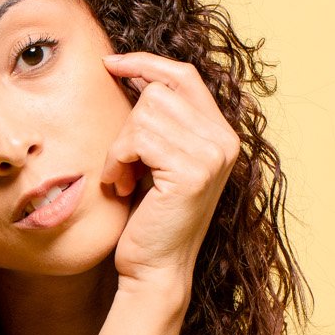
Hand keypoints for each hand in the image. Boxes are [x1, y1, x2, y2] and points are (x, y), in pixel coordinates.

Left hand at [100, 50, 240, 304]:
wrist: (154, 270)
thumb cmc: (149, 218)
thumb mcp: (158, 160)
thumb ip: (161, 121)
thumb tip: (133, 70)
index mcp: (221, 135)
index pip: (185, 76)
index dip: (147, 63)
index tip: (111, 64)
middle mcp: (224, 142)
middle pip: (160, 91)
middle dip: (128, 124)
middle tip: (123, 164)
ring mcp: (211, 156)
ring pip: (145, 113)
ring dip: (120, 147)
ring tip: (124, 178)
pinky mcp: (191, 172)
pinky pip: (137, 139)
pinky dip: (117, 161)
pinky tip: (121, 186)